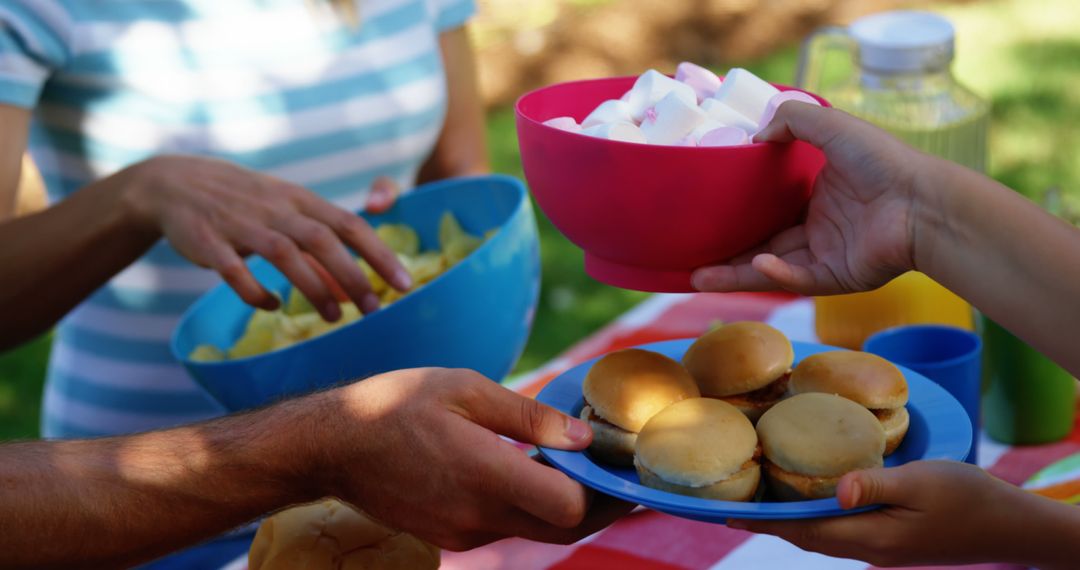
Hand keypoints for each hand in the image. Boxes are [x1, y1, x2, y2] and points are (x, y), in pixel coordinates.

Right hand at [122, 156, 410, 320]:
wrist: (173, 183)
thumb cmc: (244, 203)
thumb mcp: (286, 213)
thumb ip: (320, 248)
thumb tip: (355, 289)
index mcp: (300, 199)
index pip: (350, 223)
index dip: (380, 253)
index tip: (405, 283)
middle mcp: (275, 208)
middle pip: (322, 239)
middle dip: (353, 275)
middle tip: (375, 310)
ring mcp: (240, 223)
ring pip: (284, 253)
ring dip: (312, 286)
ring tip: (334, 317)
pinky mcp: (208, 241)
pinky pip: (233, 269)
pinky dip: (254, 291)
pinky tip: (271, 306)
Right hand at [311, 368, 634, 550]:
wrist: (332, 445)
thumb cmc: (395, 404)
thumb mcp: (465, 389)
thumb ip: (529, 415)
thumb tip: (583, 436)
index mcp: (485, 475)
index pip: (570, 509)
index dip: (606, 492)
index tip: (624, 466)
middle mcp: (478, 516)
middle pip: (563, 529)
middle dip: (600, 505)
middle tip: (620, 474)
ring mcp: (464, 532)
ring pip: (535, 529)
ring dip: (565, 505)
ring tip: (581, 466)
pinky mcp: (452, 535)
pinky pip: (507, 526)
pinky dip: (531, 506)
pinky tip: (534, 472)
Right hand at [693, 103, 927, 294]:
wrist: (922, 201)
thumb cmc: (882, 160)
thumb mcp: (831, 125)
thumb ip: (792, 120)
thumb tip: (754, 135)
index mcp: (816, 196)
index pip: (767, 211)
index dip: (736, 217)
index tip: (704, 219)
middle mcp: (817, 228)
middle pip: (760, 246)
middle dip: (724, 257)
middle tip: (689, 262)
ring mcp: (825, 255)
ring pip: (770, 269)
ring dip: (735, 275)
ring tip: (697, 278)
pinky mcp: (836, 278)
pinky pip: (798, 279)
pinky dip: (775, 275)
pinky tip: (756, 266)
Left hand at [728, 461, 1038, 566]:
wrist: (1010, 527)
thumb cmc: (969, 498)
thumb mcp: (922, 481)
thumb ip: (875, 484)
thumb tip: (836, 491)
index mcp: (870, 537)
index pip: (803, 530)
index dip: (764, 522)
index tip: (728, 513)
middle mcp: (869, 550)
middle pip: (806, 537)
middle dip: (770, 524)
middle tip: (735, 506)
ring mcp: (881, 550)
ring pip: (822, 537)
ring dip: (791, 523)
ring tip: (762, 505)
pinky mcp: (892, 543)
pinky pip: (841, 534)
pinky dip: (817, 520)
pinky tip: (813, 502)